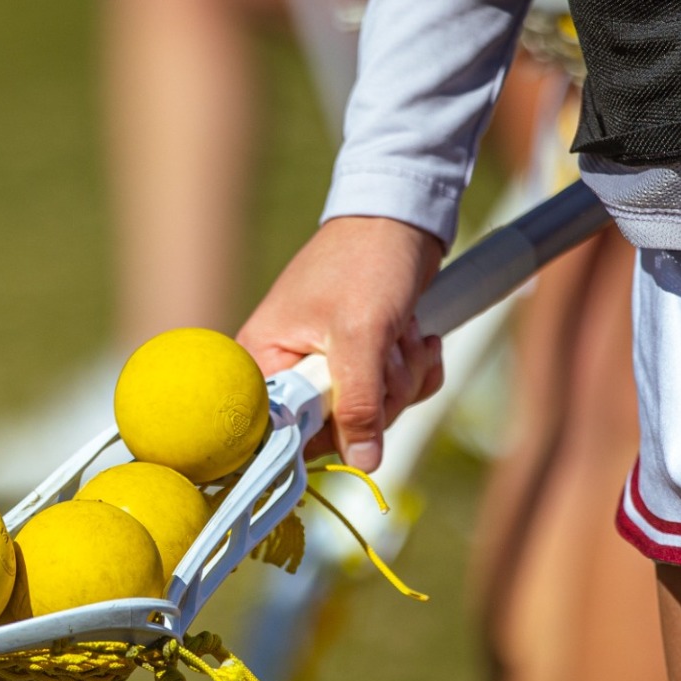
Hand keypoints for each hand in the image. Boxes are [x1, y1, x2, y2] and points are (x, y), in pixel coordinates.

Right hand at [237, 215, 444, 470]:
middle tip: (387, 350)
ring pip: (374, 414)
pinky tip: (416, 335)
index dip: (322, 433)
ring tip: (402, 331)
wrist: (402, 217)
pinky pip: (395, 396)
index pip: (281, 432)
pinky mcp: (364, 362)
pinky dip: (414, 369)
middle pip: (337, 429)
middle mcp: (291, 369)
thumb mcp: (362, 335)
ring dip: (402, 376)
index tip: (354, 411)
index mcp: (265, 361)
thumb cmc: (366, 263)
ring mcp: (330, 367)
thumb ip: (358, 404)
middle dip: (380, 394)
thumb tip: (363, 464)